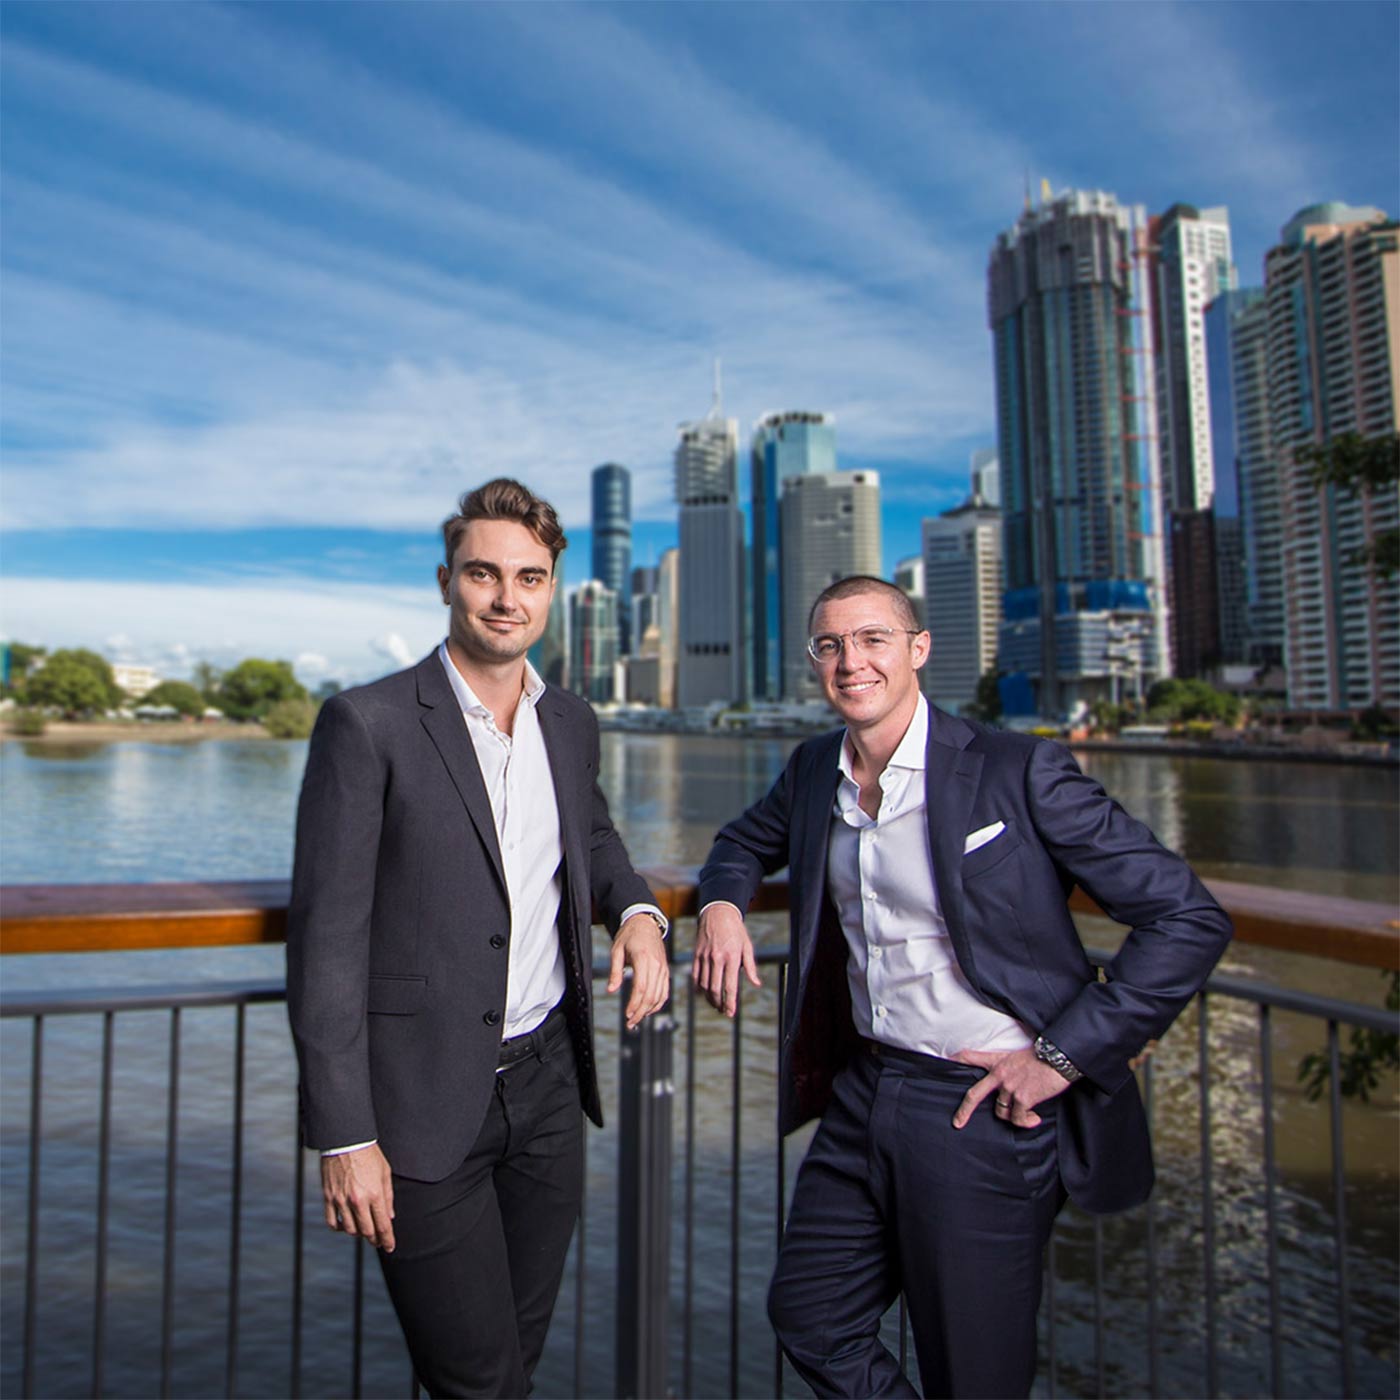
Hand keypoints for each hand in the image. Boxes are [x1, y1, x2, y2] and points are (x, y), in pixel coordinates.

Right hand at [321, 1142, 395, 1251]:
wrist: (346, 1140)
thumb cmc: (369, 1154)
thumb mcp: (385, 1173)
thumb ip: (388, 1197)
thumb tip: (390, 1217)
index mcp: (375, 1194)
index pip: (382, 1225)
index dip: (387, 1239)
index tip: (390, 1247)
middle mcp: (357, 1200)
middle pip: (366, 1231)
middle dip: (375, 1239)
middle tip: (378, 1242)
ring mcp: (341, 1200)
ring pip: (349, 1229)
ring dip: (358, 1234)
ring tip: (364, 1230)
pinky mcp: (328, 1197)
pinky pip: (331, 1221)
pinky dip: (339, 1228)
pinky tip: (345, 1226)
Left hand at [609, 913, 669, 1028]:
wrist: (645, 923)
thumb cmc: (628, 936)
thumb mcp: (616, 950)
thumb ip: (615, 971)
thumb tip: (611, 991)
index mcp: (643, 959)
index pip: (641, 988)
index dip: (634, 1004)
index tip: (627, 1015)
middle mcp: (656, 965)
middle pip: (651, 995)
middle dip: (640, 1012)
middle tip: (630, 1024)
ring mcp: (663, 968)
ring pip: (659, 996)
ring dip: (648, 1011)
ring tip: (637, 1020)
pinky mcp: (665, 970)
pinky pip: (665, 991)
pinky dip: (658, 1003)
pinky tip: (648, 1010)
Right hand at [692, 902, 760, 1016]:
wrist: (717, 912)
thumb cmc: (735, 929)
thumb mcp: (747, 946)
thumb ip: (750, 966)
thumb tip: (756, 983)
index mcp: (731, 957)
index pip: (729, 986)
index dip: (729, 1002)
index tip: (730, 1013)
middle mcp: (716, 958)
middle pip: (714, 988)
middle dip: (718, 1003)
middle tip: (723, 1011)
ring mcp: (704, 957)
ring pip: (703, 984)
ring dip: (708, 998)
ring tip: (715, 1005)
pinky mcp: (696, 955)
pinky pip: (695, 975)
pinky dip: (698, 987)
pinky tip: (703, 994)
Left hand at [950, 1046, 1074, 1129]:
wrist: (1059, 1058)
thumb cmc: (1042, 1058)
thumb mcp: (1018, 1056)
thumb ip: (1008, 1069)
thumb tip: (1005, 1089)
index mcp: (998, 1061)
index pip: (971, 1057)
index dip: (957, 1059)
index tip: (945, 1062)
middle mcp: (1000, 1074)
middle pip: (974, 1094)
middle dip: (964, 1110)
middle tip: (957, 1123)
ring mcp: (1010, 1087)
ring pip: (1001, 1112)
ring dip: (1013, 1116)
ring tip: (1027, 1114)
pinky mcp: (1023, 1098)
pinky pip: (1018, 1118)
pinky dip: (1026, 1122)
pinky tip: (1035, 1119)